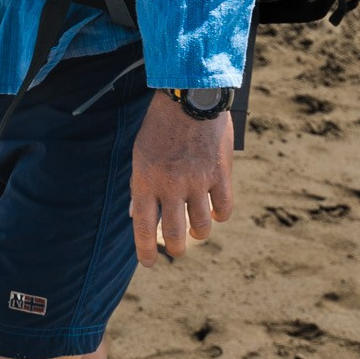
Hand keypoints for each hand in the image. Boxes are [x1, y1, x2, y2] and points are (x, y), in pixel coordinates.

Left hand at [129, 91, 233, 266]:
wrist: (190, 95)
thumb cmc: (160, 124)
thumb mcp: (140, 152)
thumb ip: (140, 184)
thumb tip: (135, 213)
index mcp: (145, 180)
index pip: (143, 226)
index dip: (145, 250)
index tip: (150, 263)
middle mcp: (170, 186)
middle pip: (173, 234)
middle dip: (175, 248)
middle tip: (176, 249)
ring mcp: (197, 182)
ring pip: (201, 227)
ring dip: (199, 234)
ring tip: (197, 232)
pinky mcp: (220, 174)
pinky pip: (223, 209)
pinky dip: (220, 215)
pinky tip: (216, 213)